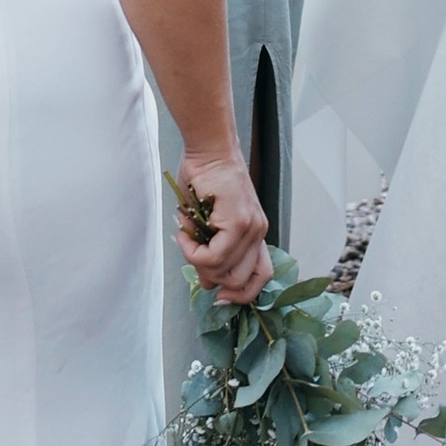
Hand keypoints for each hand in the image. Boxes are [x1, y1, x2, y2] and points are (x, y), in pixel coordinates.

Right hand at [173, 148, 272, 304]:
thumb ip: (212, 252)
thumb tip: (208, 283)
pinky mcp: (239, 221)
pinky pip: (214, 256)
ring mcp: (251, 228)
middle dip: (211, 277)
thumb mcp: (209, 224)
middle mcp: (259, 233)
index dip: (241, 294)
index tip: (219, 295)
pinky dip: (193, 252)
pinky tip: (184, 235)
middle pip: (240, 281)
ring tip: (186, 239)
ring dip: (197, 262)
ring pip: (224, 271)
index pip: (261, 278)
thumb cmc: (206, 180)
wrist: (210, 150)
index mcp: (255, 235)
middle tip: (193, 256)